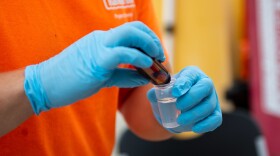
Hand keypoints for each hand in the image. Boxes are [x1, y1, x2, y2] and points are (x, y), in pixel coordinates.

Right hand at [24, 21, 164, 114]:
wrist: (44, 84)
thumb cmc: (72, 79)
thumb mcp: (103, 75)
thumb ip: (124, 75)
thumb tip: (144, 77)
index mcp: (102, 40)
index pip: (130, 31)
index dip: (147, 39)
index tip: (155, 53)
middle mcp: (102, 38)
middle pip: (134, 28)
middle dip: (152, 39)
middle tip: (159, 55)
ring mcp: (98, 46)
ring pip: (131, 34)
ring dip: (149, 45)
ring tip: (157, 61)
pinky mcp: (96, 60)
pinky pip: (122, 53)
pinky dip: (139, 58)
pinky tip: (146, 66)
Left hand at [147, 66, 221, 132]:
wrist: (176, 109)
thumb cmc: (170, 95)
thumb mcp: (160, 92)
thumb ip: (155, 93)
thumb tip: (153, 94)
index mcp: (191, 74)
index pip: (190, 75)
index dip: (184, 83)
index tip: (175, 93)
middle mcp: (204, 83)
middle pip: (205, 87)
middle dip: (192, 97)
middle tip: (178, 106)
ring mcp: (212, 98)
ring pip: (209, 105)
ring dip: (194, 114)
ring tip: (180, 120)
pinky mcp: (215, 112)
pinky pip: (215, 119)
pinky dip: (206, 124)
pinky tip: (195, 128)